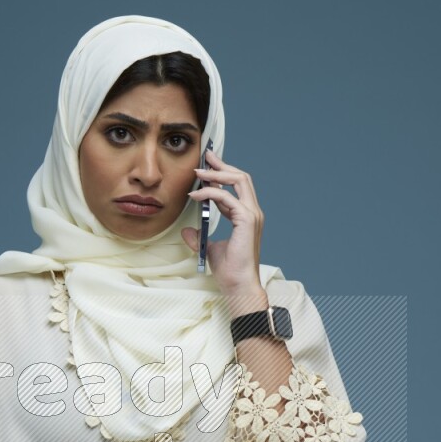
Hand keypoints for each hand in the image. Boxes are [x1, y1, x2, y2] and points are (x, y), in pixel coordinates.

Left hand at [181, 147, 265, 304]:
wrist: (238, 286)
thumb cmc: (229, 271)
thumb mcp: (210, 248)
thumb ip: (199, 236)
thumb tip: (187, 229)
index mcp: (247, 216)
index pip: (237, 187)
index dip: (222, 174)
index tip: (207, 167)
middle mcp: (253, 212)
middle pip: (241, 177)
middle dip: (222, 165)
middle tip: (206, 156)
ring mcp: (252, 215)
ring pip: (238, 180)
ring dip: (217, 173)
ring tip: (198, 171)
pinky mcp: (247, 220)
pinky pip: (227, 198)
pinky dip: (210, 192)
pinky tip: (196, 195)